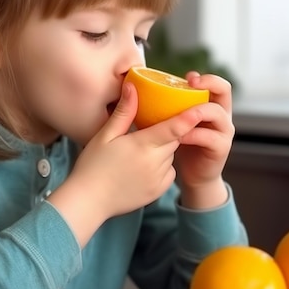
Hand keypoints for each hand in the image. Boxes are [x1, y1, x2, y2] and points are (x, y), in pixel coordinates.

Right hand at [48, 81, 181, 245]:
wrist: (89, 201)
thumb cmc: (92, 166)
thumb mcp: (105, 135)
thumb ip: (124, 112)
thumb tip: (132, 87)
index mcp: (142, 145)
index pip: (174, 127)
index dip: (189, 117)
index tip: (200, 107)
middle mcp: (155, 162)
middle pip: (174, 139)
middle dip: (168, 131)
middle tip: (151, 128)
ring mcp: (158, 179)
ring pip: (170, 156)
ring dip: (162, 150)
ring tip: (139, 152)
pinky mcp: (158, 191)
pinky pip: (169, 172)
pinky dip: (161, 167)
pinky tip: (141, 167)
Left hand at [171, 71, 233, 208]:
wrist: (193, 176)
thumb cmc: (180, 145)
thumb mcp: (173, 123)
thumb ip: (167, 108)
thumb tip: (137, 91)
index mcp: (211, 105)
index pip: (216, 84)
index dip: (204, 78)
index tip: (186, 77)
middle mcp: (222, 115)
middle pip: (224, 90)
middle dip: (208, 83)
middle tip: (190, 84)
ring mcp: (224, 131)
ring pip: (217, 113)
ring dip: (197, 110)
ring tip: (179, 113)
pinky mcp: (221, 148)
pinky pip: (209, 137)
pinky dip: (193, 134)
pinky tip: (178, 136)